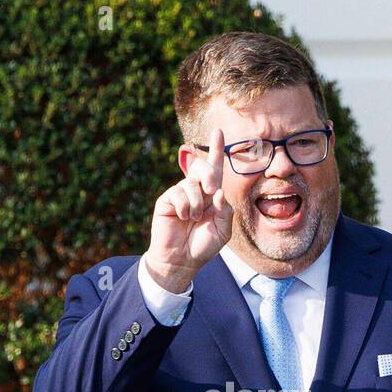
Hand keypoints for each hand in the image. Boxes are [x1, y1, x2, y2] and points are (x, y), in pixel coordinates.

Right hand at [143, 126, 233, 292]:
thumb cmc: (203, 246)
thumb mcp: (222, 230)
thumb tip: (218, 192)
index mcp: (211, 195)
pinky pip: (177, 193)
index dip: (217, 150)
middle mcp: (196, 191)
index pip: (215, 169)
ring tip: (192, 219)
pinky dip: (183, 207)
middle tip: (211, 191)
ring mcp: (180, 194)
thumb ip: (225, 211)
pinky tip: (181, 217)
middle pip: (203, 168)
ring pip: (191, 184)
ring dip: (196, 204)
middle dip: (209, 175)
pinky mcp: (166, 200)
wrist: (182, 260)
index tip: (219, 131)